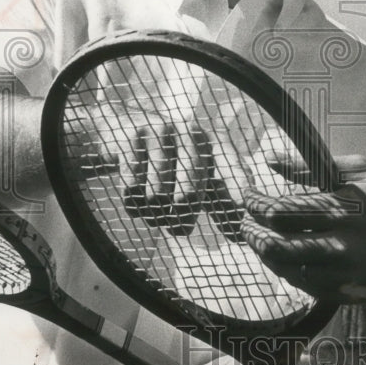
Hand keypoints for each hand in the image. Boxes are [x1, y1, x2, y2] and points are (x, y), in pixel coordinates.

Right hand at [77, 102, 250, 235]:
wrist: (122, 128)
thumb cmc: (170, 160)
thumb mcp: (197, 172)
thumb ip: (220, 198)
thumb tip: (237, 236)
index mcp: (211, 142)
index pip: (229, 165)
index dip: (238, 187)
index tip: (243, 209)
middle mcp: (189, 133)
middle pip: (188, 194)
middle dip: (183, 218)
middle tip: (179, 228)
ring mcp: (160, 132)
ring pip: (156, 196)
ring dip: (154, 213)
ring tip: (154, 210)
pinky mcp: (132, 138)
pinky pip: (131, 188)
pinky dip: (133, 204)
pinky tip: (136, 200)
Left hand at [242, 155, 365, 302]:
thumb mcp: (360, 170)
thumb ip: (312, 166)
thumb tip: (270, 159)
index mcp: (342, 206)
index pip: (281, 209)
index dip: (256, 204)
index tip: (247, 195)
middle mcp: (341, 242)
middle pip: (276, 242)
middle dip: (252, 231)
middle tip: (244, 221)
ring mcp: (344, 271)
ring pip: (286, 268)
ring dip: (263, 253)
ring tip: (257, 239)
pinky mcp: (349, 292)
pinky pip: (304, 285)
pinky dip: (286, 271)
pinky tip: (281, 258)